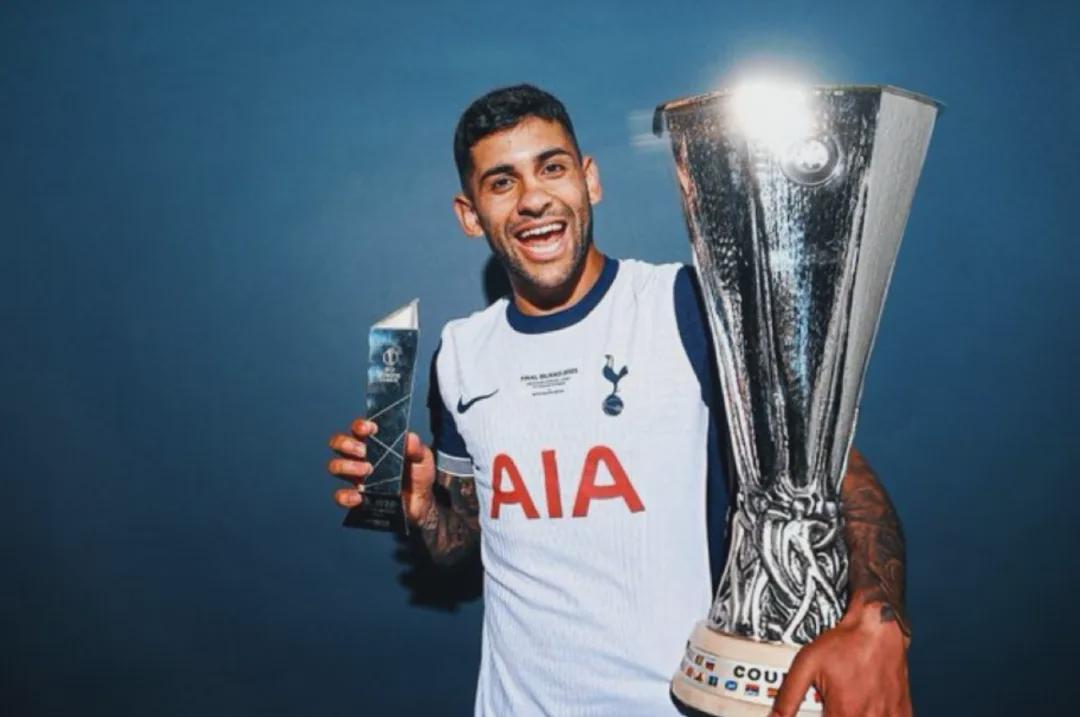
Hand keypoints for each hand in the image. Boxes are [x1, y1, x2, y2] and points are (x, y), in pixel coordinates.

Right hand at [327, 418, 435, 522]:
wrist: (422, 502)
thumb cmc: (419, 475)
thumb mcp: (423, 458)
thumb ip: (417, 448)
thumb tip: (410, 438)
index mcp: (375, 443)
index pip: (358, 428)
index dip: (359, 425)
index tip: (370, 429)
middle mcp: (362, 457)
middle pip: (339, 443)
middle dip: (347, 444)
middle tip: (364, 451)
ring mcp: (358, 477)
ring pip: (335, 466)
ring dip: (347, 466)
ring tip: (367, 471)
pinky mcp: (358, 497)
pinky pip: (341, 496)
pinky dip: (345, 496)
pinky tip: (359, 496)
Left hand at [770, 600, 910, 716]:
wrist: (878, 626)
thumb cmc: (846, 642)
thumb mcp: (806, 664)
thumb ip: (788, 696)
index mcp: (845, 712)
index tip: (820, 713)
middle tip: (832, 708)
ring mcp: (889, 716)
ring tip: (846, 708)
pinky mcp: (902, 712)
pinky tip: (867, 711)